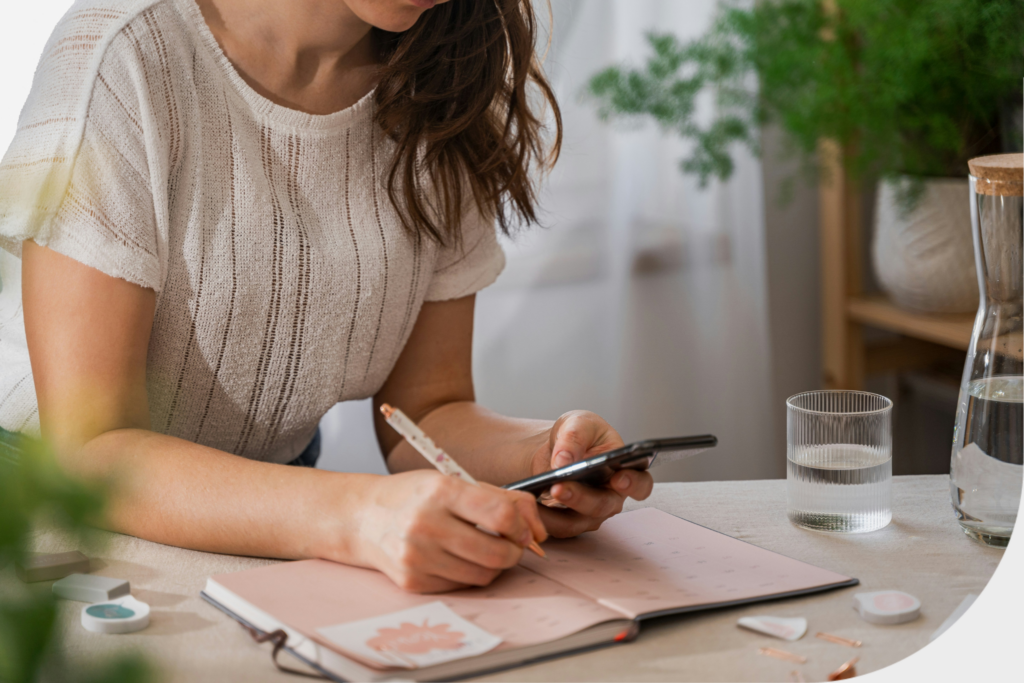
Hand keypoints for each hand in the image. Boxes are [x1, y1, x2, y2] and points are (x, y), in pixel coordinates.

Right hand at [354, 470, 546, 592]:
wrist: (363, 518)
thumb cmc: (415, 496)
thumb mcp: (454, 482)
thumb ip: (502, 498)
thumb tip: (539, 529)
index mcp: (440, 491)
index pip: (501, 515)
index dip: (522, 526)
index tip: (522, 529)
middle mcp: (426, 524)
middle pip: (497, 552)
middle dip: (514, 552)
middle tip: (511, 544)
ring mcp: (417, 556)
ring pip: (483, 575)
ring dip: (494, 566)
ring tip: (484, 550)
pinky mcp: (413, 581)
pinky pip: (461, 586)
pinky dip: (469, 575)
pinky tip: (458, 558)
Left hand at [528, 411, 653, 537]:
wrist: (555, 448)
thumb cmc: (578, 434)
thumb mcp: (577, 423)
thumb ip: (574, 437)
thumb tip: (564, 461)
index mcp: (625, 470)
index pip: (640, 484)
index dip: (633, 485)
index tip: (619, 479)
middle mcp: (611, 496)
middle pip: (603, 506)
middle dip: (580, 498)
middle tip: (558, 487)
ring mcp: (590, 513)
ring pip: (577, 522)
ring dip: (555, 514)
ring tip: (532, 499)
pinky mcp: (568, 522)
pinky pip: (556, 527)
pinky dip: (540, 517)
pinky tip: (524, 506)